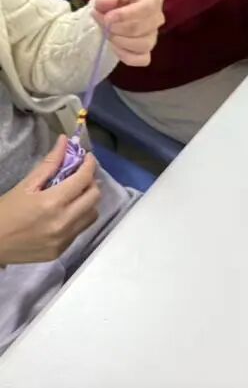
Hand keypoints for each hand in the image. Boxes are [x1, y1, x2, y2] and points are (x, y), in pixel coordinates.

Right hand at [0, 136, 99, 264]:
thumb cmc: (5, 211)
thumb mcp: (26, 185)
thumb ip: (49, 163)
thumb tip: (64, 140)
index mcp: (53, 202)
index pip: (84, 179)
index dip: (89, 164)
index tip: (87, 157)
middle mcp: (63, 222)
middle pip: (95, 196)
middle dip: (91, 182)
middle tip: (80, 176)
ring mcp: (64, 239)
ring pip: (92, 214)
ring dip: (88, 201)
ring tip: (75, 194)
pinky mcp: (61, 251)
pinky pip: (80, 229)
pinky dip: (79, 217)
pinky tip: (66, 212)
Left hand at [94, 0, 164, 66]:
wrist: (114, 10)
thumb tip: (104, 6)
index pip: (147, 8)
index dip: (125, 15)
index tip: (107, 18)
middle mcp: (158, 17)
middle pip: (142, 29)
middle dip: (118, 28)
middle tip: (104, 24)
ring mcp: (154, 36)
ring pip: (143, 45)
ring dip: (121, 42)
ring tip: (109, 34)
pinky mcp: (147, 51)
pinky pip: (142, 59)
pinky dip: (126, 56)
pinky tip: (115, 47)